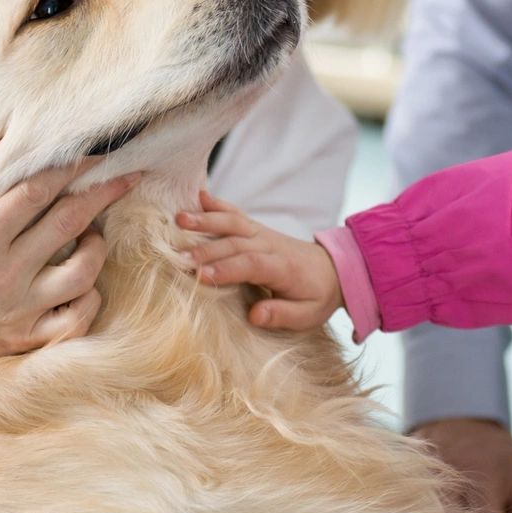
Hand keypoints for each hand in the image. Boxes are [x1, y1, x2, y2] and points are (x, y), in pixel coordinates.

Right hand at [0, 149, 135, 396]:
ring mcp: (16, 311)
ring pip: (82, 274)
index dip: (70, 167)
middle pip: (69, 223)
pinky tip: (85, 282)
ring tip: (95, 232)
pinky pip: (74, 322)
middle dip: (104, 193)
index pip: (37, 192)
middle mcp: (2, 275)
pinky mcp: (22, 340)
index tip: (96, 152)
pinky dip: (89, 300)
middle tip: (129, 174)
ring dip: (98, 247)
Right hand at [175, 191, 342, 328]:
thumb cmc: (316, 296)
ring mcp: (262, 233)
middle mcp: (270, 244)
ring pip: (233, 222)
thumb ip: (282, 315)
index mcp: (283, 267)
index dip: (227, 268)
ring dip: (206, 220)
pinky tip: (198, 197)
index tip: (202, 276)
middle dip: (206, 249)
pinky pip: (236, 213)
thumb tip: (255, 315)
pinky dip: (218, 204)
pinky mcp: (256, 228)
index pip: (252, 264)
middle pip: (236, 243)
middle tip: (178, 258)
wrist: (333, 270)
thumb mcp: (307, 315)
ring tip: (179, 220)